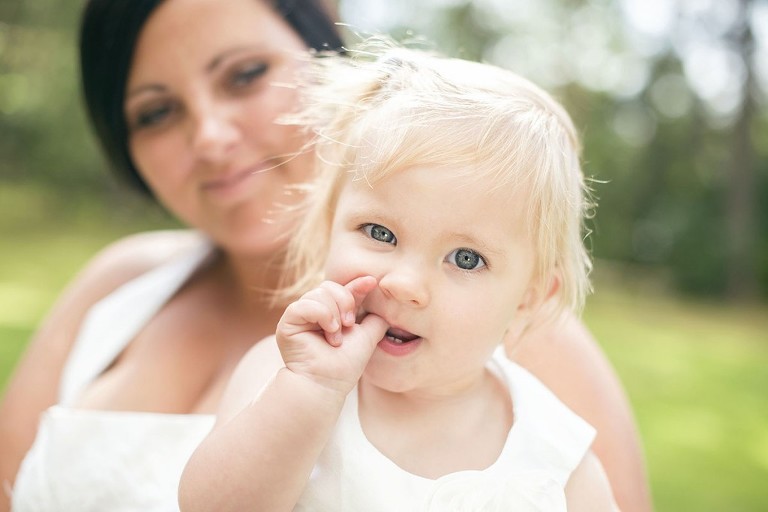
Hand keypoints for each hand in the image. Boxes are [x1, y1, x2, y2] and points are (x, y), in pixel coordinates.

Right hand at [276, 276, 387, 394]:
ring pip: (319, 293)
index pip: (343, 289)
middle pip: (330, 286)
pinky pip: (304, 305)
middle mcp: (314, 312)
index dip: (357, 284)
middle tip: (350, 324)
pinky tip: (329, 332)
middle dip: (345, 301)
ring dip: (334, 314)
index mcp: (331, 313)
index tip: (372, 282)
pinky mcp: (288, 322)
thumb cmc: (345, 365)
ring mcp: (300, 316)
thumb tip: (384, 306)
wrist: (327, 384)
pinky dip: (321, 314)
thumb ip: (375, 319)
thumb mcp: (368, 337)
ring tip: (336, 337)